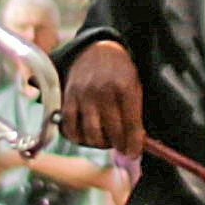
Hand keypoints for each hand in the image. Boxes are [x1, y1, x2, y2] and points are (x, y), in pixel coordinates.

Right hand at [59, 37, 143, 156]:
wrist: (96, 50)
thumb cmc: (119, 72)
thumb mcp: (134, 86)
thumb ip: (135, 115)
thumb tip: (135, 146)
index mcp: (125, 87)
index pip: (131, 124)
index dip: (134, 144)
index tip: (134, 154)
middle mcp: (103, 91)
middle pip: (112, 132)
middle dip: (119, 145)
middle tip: (121, 147)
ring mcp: (83, 95)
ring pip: (91, 133)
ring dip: (99, 144)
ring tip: (105, 141)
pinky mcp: (68, 98)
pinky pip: (70, 127)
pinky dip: (78, 138)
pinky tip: (86, 137)